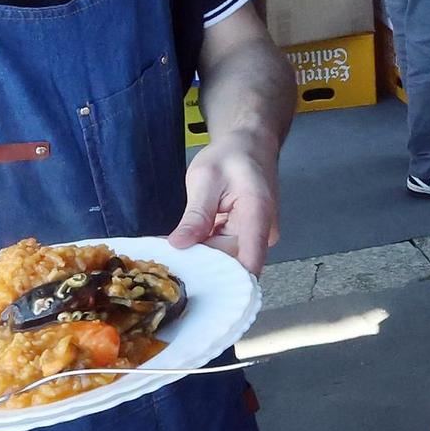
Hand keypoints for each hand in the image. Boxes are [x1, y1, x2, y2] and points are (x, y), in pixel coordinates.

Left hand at [172, 133, 280, 275]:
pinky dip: (205, 252)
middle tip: (167, 269)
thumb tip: (179, 245)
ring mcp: (256, 239)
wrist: (250, 146)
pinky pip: (225, 252)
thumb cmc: (231, 156)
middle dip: (201, 269)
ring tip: (173, 259)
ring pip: (226, 260)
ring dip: (201, 260)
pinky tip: (186, 249)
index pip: (247, 264)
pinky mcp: (247, 239)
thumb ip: (196, 214)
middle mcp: (262, 234)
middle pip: (232, 265)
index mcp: (256, 216)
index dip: (221, 281)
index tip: (191, 285)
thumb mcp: (205, 179)